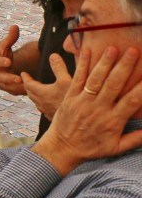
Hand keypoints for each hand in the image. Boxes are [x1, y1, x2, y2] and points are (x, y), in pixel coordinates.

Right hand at [0, 25, 25, 94]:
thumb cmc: (6, 56)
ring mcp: (1, 83)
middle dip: (9, 79)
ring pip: (8, 87)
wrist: (7, 68)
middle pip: (1, 78)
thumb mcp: (8, 46)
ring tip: (27, 86)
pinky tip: (30, 90)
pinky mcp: (8, 89)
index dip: (2, 62)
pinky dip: (21, 91)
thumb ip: (11, 37)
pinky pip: (14, 91)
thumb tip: (14, 26)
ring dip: (17, 87)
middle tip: (19, 79)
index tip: (9, 61)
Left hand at [22, 54, 71, 118]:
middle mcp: (41, 103)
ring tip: (36, 90)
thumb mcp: (67, 80)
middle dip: (28, 85)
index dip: (26, 78)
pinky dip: (42, 103)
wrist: (80, 121)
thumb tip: (52, 55)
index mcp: (42, 93)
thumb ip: (59, 67)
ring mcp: (46, 111)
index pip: (28, 84)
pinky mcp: (53, 117)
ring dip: (34, 95)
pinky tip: (48, 103)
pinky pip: (43, 109)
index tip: (23, 73)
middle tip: (27, 80)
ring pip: (36, 102)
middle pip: (30, 93)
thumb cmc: (73, 100)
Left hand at [33, 46, 141, 175]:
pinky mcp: (70, 97)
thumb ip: (135, 139)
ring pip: (95, 79)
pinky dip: (82, 65)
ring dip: (104, 62)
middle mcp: (98, 109)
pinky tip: (88, 52)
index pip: (132, 101)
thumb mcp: (116, 148)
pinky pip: (77, 79)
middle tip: (133, 51)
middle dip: (124, 67)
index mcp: (113, 121)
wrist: (63, 148)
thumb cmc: (91, 148)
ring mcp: (83, 101)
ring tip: (112, 48)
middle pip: (114, 84)